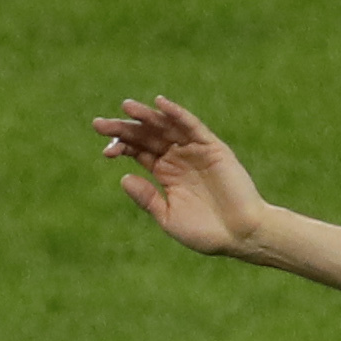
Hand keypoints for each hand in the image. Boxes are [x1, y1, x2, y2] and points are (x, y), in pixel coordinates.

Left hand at [94, 96, 267, 255]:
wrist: (241, 235)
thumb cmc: (206, 232)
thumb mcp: (169, 217)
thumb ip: (147, 198)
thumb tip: (123, 178)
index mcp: (166, 173)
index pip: (138, 151)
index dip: (120, 147)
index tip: (106, 150)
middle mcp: (177, 157)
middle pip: (146, 136)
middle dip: (123, 129)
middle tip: (99, 124)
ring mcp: (194, 150)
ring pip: (165, 127)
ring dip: (146, 116)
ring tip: (126, 108)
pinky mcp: (211, 147)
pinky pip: (191, 126)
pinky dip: (176, 114)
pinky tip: (160, 105)